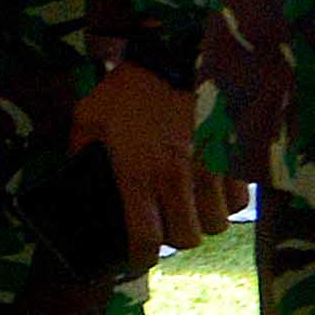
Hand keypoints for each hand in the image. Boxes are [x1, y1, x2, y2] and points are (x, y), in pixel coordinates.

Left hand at [74, 65, 226, 259]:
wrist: (176, 56)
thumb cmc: (127, 89)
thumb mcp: (87, 119)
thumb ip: (79, 153)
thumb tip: (72, 178)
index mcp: (137, 175)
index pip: (144, 238)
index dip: (140, 258)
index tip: (137, 258)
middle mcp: (177, 179)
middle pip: (188, 238)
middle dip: (176, 238)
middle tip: (166, 225)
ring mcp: (212, 168)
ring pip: (218, 222)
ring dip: (203, 221)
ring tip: (190, 209)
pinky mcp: (236, 156)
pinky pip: (242, 198)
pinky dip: (228, 202)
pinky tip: (213, 191)